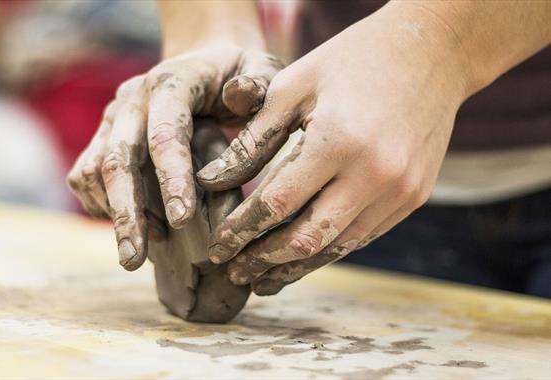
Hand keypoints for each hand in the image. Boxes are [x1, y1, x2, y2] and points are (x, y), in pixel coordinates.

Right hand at [66, 44, 282, 269]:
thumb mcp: (260, 68)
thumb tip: (238, 97)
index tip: (182, 222)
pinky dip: (101, 207)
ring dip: (114, 214)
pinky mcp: (101, 137)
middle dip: (127, 213)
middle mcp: (132, 100)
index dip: (172, 178)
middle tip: (133, 260)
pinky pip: (86, 176)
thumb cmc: (238, 74)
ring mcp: (112, 119)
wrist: (202, 62)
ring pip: (94, 171)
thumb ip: (258, 83)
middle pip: (117, 159)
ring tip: (141, 252)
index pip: (166, 134)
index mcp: (171, 83)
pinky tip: (133, 228)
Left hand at [197, 5, 471, 294]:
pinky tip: (304, 256)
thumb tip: (211, 182)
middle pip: (306, 238)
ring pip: (338, 247)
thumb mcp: (293, 86)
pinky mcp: (414, 197)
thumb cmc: (352, 61)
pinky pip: (364, 235)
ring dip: (296, 267)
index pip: (276, 203)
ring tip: (263, 280)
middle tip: (234, 272)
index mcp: (337, 140)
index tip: (216, 247)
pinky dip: (329, 249)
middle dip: (263, 261)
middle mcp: (374, 174)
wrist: (433, 51)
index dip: (240, 231)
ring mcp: (400, 190)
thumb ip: (253, 139)